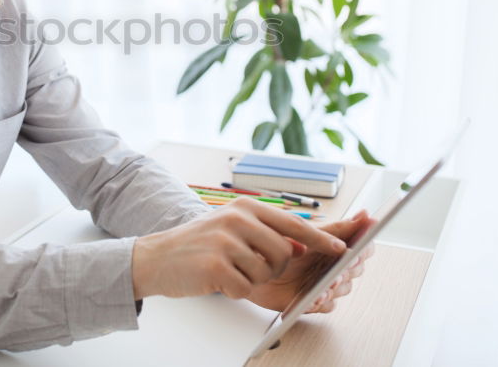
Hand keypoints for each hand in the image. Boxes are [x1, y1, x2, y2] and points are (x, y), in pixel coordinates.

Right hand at [131, 197, 346, 300]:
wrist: (156, 257)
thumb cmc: (199, 246)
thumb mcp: (232, 227)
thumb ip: (265, 232)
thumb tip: (302, 245)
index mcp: (245, 207)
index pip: (293, 223)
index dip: (320, 239)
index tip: (341, 249)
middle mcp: (237, 219)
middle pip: (284, 253)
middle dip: (272, 268)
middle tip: (246, 265)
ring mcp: (225, 241)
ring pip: (266, 273)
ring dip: (251, 280)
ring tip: (228, 270)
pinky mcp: (215, 265)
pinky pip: (245, 288)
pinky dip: (234, 290)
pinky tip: (217, 280)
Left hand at [244, 209, 375, 312]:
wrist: (251, 262)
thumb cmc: (277, 244)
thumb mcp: (305, 231)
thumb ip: (337, 228)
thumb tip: (366, 215)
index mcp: (334, 246)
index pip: (363, 248)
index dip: (363, 249)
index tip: (356, 251)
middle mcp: (332, 265)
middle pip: (355, 270)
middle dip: (348, 270)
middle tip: (341, 270)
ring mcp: (324, 283)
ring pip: (343, 288)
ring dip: (335, 287)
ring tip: (326, 285)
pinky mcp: (313, 301)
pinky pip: (327, 306)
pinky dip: (322, 302)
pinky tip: (314, 298)